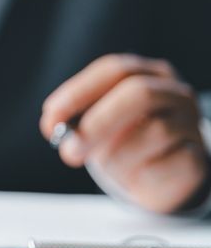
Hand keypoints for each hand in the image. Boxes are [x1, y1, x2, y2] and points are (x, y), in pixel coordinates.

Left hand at [40, 54, 208, 212]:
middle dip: (97, 123)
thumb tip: (59, 129)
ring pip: (152, 133)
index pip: (113, 70)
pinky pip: (166, 164)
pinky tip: (138, 174)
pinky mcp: (198, 155)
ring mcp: (191, 122)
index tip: (51, 119)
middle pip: (138, 93)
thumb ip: (77, 123)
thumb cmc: (123, 144)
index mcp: (146, 74)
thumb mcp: (95, 128)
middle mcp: (173, 92)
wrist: (161, 178)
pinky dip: (140, 174)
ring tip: (113, 165)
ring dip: (118, 157)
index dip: (78, 93)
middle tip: (69, 151)